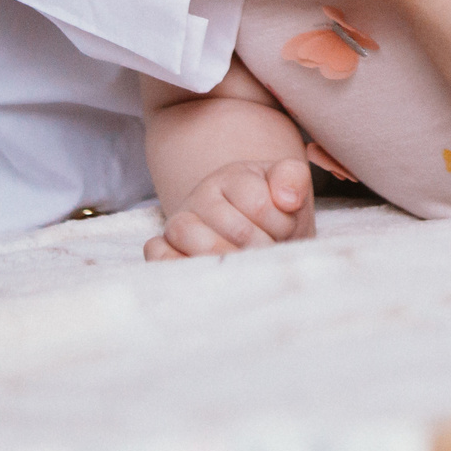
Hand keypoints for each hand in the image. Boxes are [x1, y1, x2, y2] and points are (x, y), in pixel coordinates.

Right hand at [144, 158, 315, 260]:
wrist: (254, 233)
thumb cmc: (274, 213)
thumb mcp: (290, 189)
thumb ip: (293, 179)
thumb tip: (286, 198)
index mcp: (233, 177)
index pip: (259, 204)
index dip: (282, 224)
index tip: (286, 230)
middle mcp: (201, 196)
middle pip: (236, 230)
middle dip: (262, 247)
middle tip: (269, 251)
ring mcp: (179, 222)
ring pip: (195, 240)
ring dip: (231, 260)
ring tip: (247, 263)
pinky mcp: (164, 248)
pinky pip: (157, 253)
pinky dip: (178, 264)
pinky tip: (209, 273)